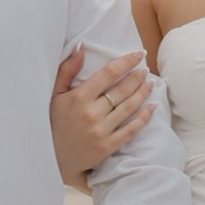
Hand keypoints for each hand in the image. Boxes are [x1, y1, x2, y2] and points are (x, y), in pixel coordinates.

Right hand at [49, 45, 156, 182]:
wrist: (52, 158)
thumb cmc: (54, 122)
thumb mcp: (54, 94)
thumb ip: (67, 70)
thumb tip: (81, 47)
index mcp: (79, 97)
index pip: (108, 73)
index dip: (126, 62)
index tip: (139, 54)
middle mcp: (91, 113)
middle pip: (122, 90)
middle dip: (137, 77)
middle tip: (145, 70)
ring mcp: (101, 131)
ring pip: (129, 107)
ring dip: (143, 93)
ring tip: (150, 83)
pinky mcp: (107, 146)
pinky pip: (131, 129)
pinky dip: (144, 117)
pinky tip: (152, 106)